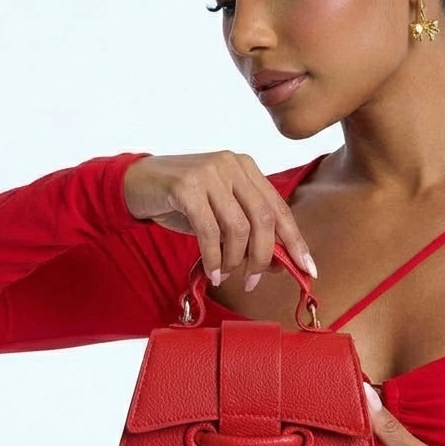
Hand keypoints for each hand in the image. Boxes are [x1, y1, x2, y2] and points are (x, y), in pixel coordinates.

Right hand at [123, 150, 316, 285]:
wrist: (136, 183)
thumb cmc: (183, 202)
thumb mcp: (221, 212)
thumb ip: (248, 230)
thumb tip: (278, 263)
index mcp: (247, 168)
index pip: (279, 208)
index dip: (295, 241)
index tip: (308, 270)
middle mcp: (232, 165)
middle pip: (263, 219)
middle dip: (262, 257)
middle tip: (252, 280)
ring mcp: (210, 172)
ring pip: (238, 228)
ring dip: (235, 260)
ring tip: (226, 274)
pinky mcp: (186, 186)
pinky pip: (210, 231)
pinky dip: (214, 258)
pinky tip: (212, 272)